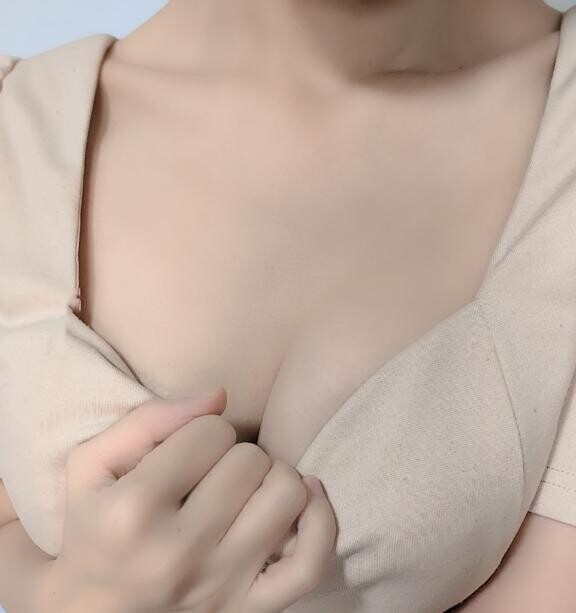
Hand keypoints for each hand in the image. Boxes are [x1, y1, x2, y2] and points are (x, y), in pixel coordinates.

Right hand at [37, 389, 335, 612]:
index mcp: (131, 513)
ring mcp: (220, 588)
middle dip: (235, 452)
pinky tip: (306, 496)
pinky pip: (311, 563)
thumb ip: (148, 419)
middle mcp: (178, 555)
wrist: (94, 612)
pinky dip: (322, 520)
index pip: (209, 432)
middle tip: (215, 469)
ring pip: (287, 496)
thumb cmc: (94, 527)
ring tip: (250, 484)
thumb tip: (219, 396)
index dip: (203, 430)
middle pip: (251, 460)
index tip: (190, 449)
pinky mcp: (250, 610)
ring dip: (273, 476)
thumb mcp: (91, 464)